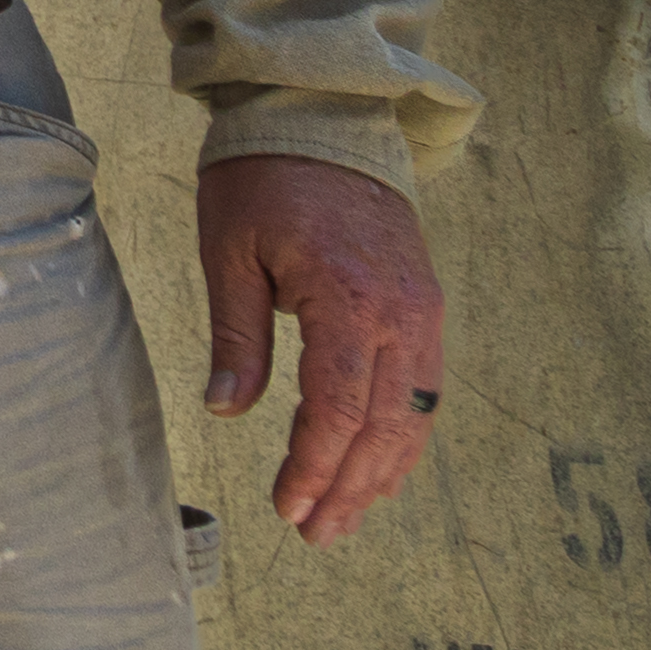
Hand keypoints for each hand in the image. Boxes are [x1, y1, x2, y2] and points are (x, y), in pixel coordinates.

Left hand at [198, 153, 441, 542]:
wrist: (321, 114)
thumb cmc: (262, 178)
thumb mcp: (229, 252)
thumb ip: (236, 337)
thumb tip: (225, 412)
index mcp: (347, 300)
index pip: (337, 411)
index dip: (313, 467)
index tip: (285, 508)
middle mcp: (400, 314)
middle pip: (384, 427)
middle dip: (350, 488)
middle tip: (315, 535)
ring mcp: (422, 311)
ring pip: (413, 416)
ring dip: (382, 473)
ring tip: (345, 516)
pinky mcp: (425, 305)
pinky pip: (422, 387)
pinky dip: (401, 433)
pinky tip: (375, 464)